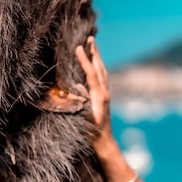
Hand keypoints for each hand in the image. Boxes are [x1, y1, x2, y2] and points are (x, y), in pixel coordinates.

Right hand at [75, 37, 115, 154]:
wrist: (104, 143)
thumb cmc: (92, 134)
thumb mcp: (84, 119)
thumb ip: (80, 104)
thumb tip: (76, 88)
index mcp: (99, 97)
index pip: (92, 74)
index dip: (85, 61)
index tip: (79, 47)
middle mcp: (104, 94)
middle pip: (100, 69)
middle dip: (95, 54)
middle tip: (91, 38)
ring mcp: (105, 95)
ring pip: (102, 72)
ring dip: (98, 59)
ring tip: (94, 46)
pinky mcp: (104, 98)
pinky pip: (102, 78)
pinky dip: (98, 68)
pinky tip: (96, 65)